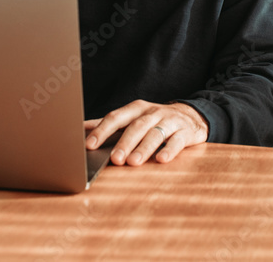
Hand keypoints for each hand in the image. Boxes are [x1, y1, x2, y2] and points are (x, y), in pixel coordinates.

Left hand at [85, 100, 208, 165]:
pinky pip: (177, 141)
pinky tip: (161, 160)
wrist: (191, 116)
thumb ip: (109, 124)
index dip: (102, 130)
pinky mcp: (185, 132)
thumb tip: (80, 129)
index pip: (116, 117)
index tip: (89, 145)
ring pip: (155, 133)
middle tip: (114, 159)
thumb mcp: (133, 117)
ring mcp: (170, 121)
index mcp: (136, 109)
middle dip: (124, 143)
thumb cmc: (155, 120)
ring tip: (133, 162)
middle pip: (136, 126)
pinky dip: (169, 150)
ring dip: (143, 148)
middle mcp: (152, 113)